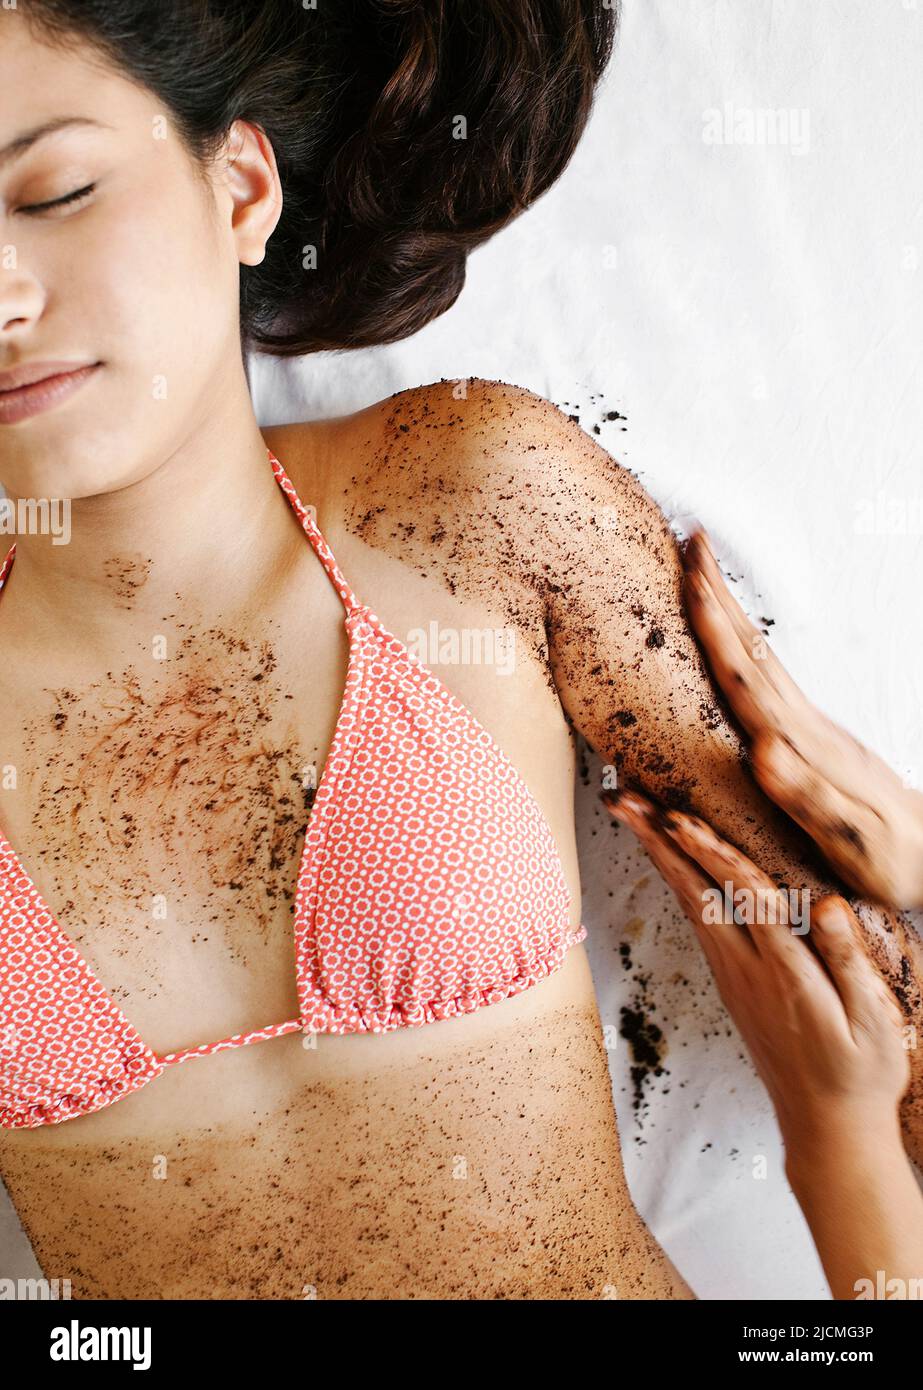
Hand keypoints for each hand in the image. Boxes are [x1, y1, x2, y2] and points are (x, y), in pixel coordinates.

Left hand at [601, 788, 910, 1148]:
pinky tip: (669, 862)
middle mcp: (748, 970)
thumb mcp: (873, 1022)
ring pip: (690, 904)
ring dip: (660, 855)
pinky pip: (699, 921)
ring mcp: (734, 978)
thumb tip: (826, 904)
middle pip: (696, 893)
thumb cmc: (860, 1073)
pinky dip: (679, 882)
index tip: (678, 817)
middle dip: (658, 842)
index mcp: (786, 972)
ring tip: (633, 815)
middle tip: (623, 800)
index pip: (743, 896)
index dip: (711, 853)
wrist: (828, 1130)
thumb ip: (848, 960)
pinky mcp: (732, 985)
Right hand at [682, 527, 922, 907]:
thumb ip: (810, 795)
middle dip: (719, 597)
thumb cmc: (894, 862)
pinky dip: (740, 655)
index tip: (693, 576)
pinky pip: (765, 685)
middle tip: (694, 542)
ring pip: (758, 663)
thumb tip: (764, 750)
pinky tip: (731, 652)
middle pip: (751, 651)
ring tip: (703, 581)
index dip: (717, 627)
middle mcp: (806, 728)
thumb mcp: (854, 841)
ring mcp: (812, 732)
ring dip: (728, 618)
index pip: (748, 676)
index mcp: (804, 746)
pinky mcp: (814, 744)